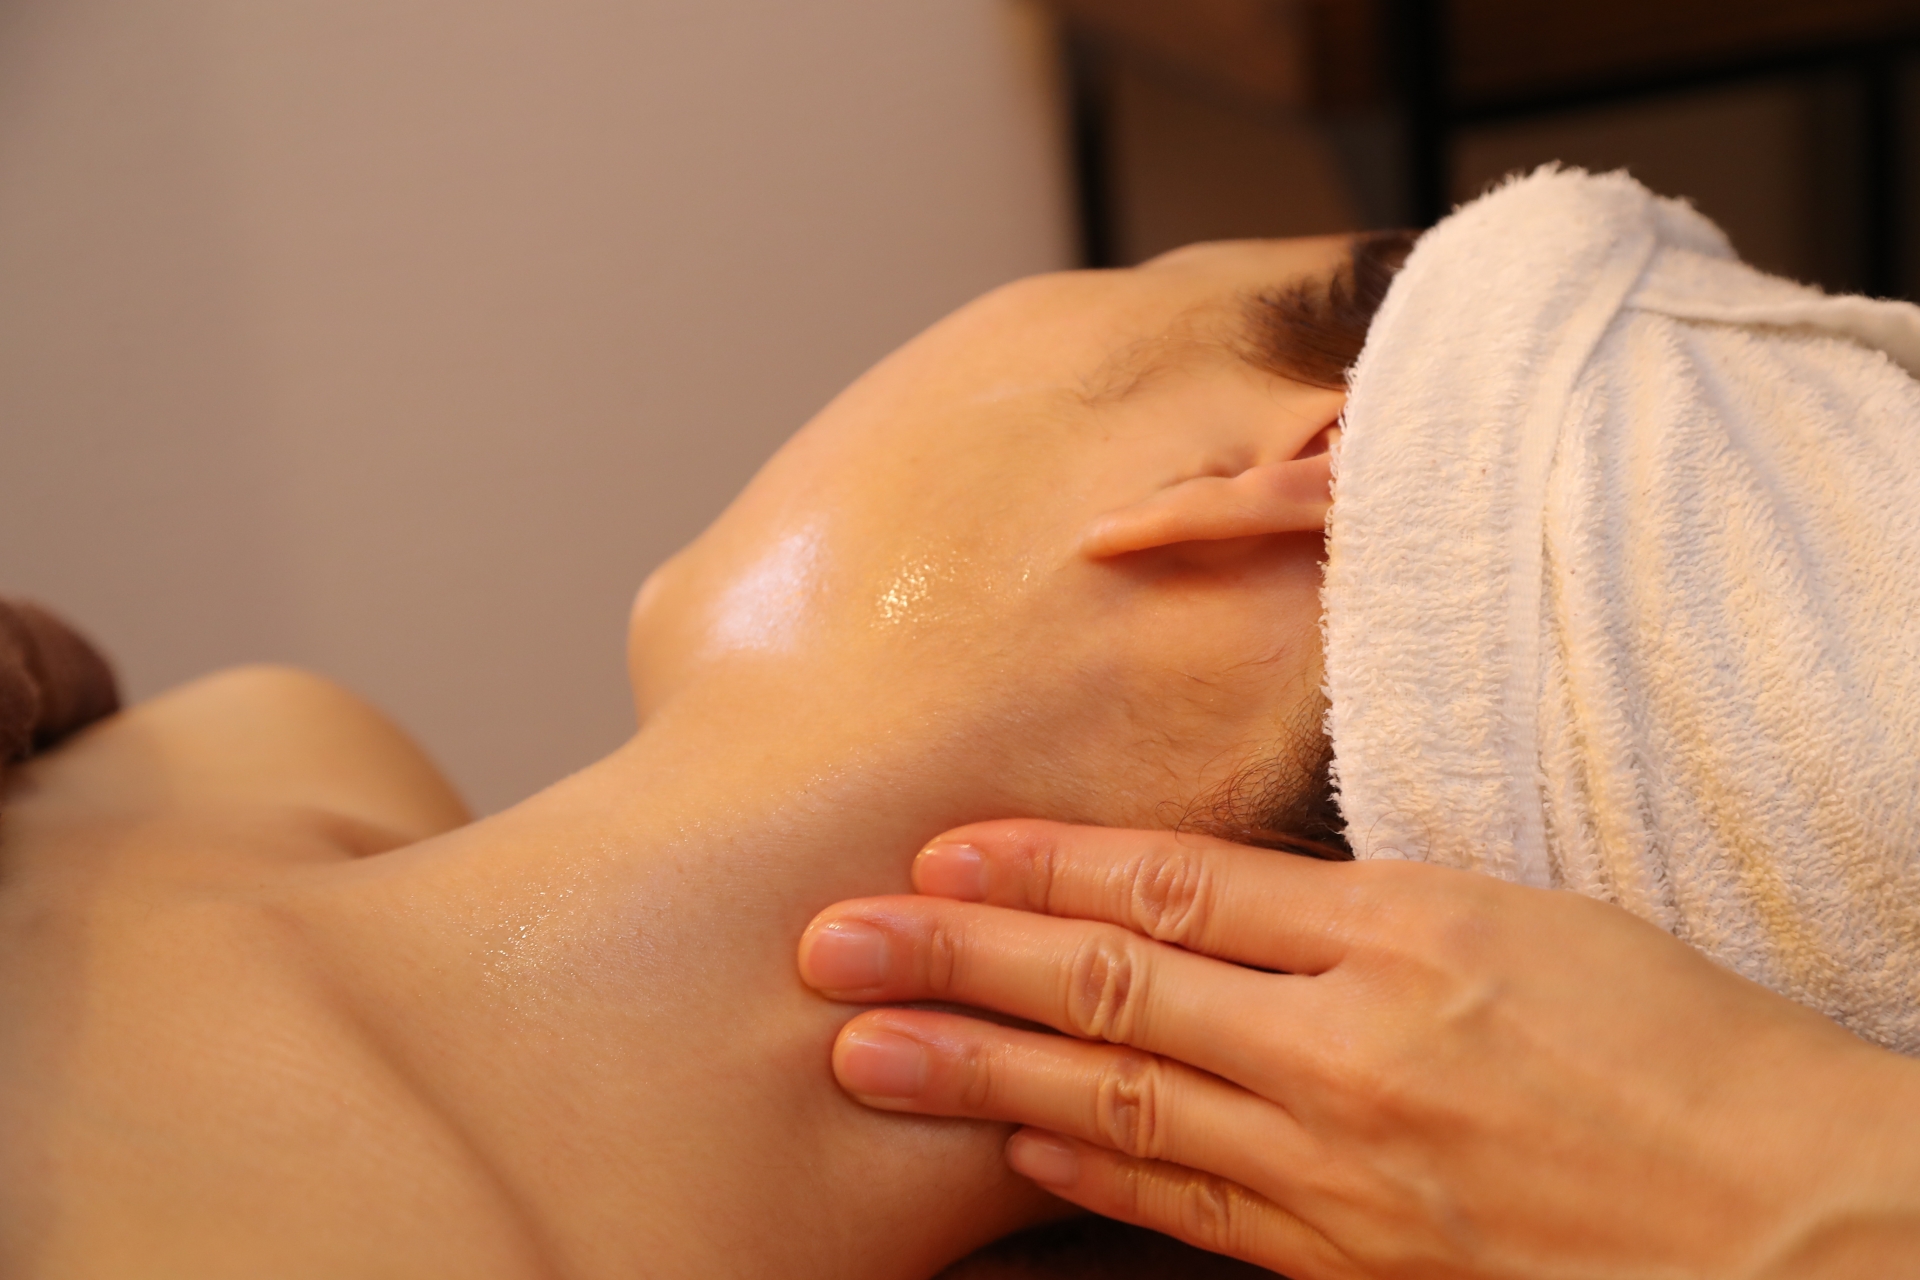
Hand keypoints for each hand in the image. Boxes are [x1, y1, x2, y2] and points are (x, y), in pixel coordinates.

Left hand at [798, 822, 1919, 1278]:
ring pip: (1125, 1105)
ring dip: (982, 1078)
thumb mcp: (1520, 918)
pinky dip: (1095, 1175)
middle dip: (960, 964)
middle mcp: (1351, 1050)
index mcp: (1402, 933)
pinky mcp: (1350, 1263)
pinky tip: (1014, 1156)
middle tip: (835, 945)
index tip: (942, 850)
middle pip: (1115, 991)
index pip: (1176, 887)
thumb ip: (1353, 905)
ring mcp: (1342, 1170)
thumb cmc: (1674, 1046)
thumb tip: (1207, 888)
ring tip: (867, 1052)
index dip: (1043, 866)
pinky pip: (1194, 1209)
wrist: (1791, 1217)